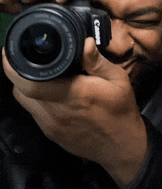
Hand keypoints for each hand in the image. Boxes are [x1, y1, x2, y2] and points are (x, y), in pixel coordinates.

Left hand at [2, 38, 147, 186]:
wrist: (122, 147)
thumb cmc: (121, 110)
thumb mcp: (118, 80)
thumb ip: (98, 61)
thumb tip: (86, 42)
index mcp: (74, 94)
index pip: (31, 84)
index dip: (14, 68)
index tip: (9, 54)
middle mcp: (57, 111)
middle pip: (21, 92)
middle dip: (19, 74)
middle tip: (27, 59)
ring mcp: (52, 125)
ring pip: (25, 103)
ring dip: (25, 87)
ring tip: (37, 74)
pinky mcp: (52, 134)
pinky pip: (34, 113)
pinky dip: (34, 100)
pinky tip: (48, 93)